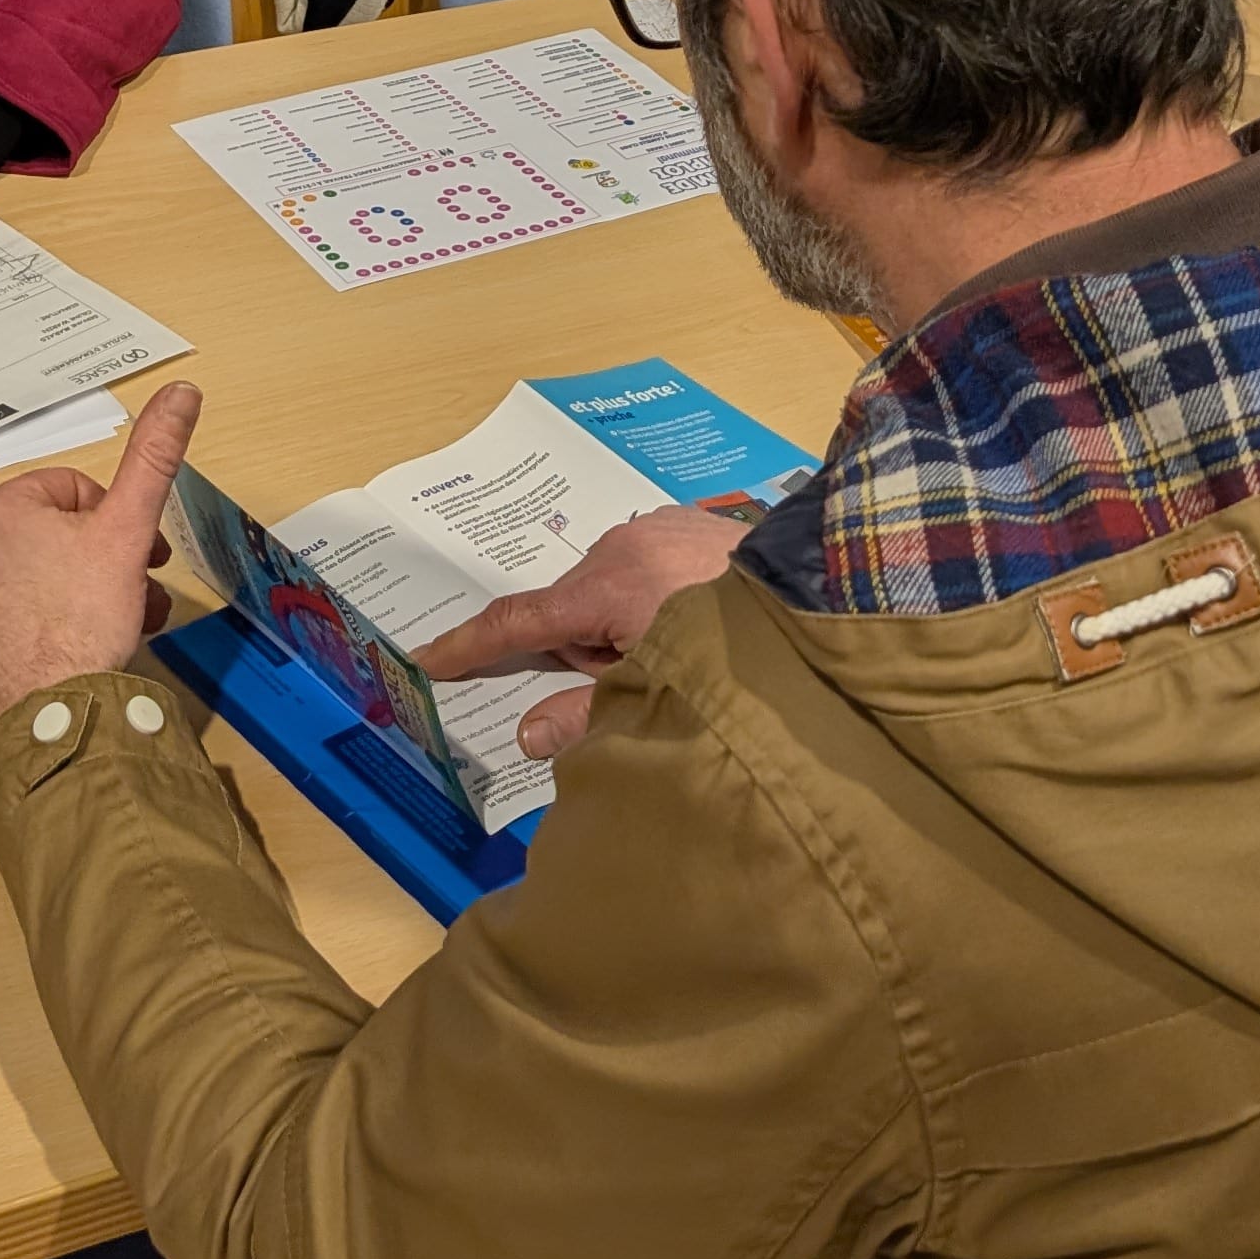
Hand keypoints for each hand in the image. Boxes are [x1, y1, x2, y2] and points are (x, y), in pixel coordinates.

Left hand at [0, 381, 202, 737]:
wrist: (45, 720)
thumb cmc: (82, 622)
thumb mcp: (128, 532)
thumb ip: (154, 457)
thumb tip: (180, 391)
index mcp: (1, 508)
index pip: (72, 494)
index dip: (116, 523)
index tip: (143, 557)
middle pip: (50, 539)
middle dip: (101, 564)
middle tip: (137, 597)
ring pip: (27, 582)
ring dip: (73, 597)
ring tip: (110, 633)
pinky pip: (0, 625)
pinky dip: (34, 632)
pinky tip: (66, 658)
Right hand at [418, 506, 747, 764]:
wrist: (832, 591)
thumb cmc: (736, 653)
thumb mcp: (655, 693)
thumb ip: (586, 716)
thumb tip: (525, 735)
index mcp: (607, 581)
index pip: (518, 620)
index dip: (469, 646)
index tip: (427, 659)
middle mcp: (627, 541)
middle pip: (573, 606)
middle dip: (583, 648)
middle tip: (629, 683)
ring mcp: (666, 525)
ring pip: (614, 586)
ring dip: (624, 622)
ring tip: (680, 659)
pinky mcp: (700, 523)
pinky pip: (652, 566)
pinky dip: (655, 598)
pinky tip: (698, 626)